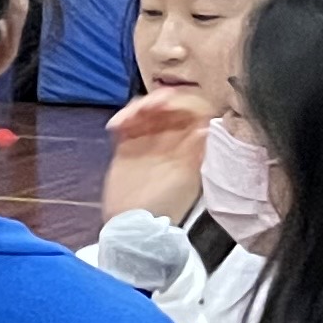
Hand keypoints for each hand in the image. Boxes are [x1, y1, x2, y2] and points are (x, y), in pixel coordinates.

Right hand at [102, 87, 214, 221]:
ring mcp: (148, 139)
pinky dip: (122, 117)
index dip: (186, 103)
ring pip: (147, 109)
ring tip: (129, 116)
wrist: (135, 223)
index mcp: (190, 144)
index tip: (173, 106)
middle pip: (170, 105)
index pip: (195, 112)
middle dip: (160, 100)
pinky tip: (117, 125)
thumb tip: (205, 126)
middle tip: (149, 106)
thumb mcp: (186, 179)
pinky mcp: (127, 144)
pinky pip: (126, 121)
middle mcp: (171, 137)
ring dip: (139, 106)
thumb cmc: (165, 205)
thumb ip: (194, 152)